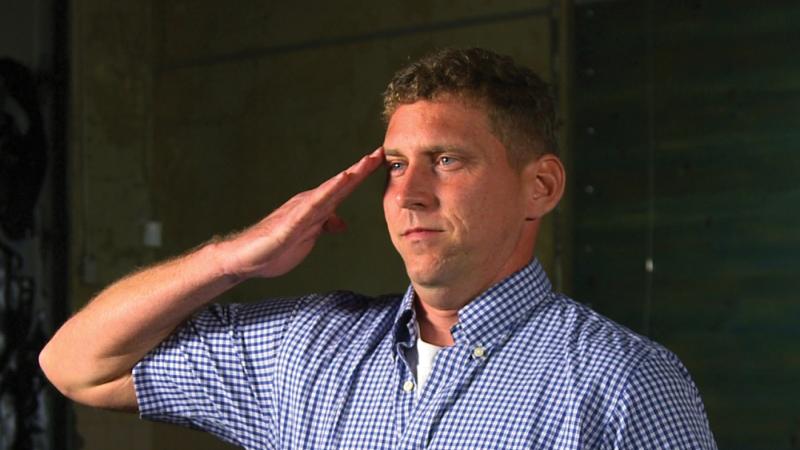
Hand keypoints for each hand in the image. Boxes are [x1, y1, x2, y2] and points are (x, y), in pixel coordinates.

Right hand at [215, 147, 384, 279]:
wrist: (248, 258)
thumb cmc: (276, 247)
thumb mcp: (309, 237)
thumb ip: (325, 226)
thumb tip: (341, 222)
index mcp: (316, 207)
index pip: (344, 189)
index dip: (362, 176)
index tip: (380, 161)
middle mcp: (310, 203)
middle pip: (341, 184)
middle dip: (361, 169)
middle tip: (380, 152)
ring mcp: (301, 210)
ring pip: (330, 190)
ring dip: (348, 176)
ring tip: (365, 162)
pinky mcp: (293, 222)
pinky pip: (314, 205)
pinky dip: (328, 192)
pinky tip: (341, 182)